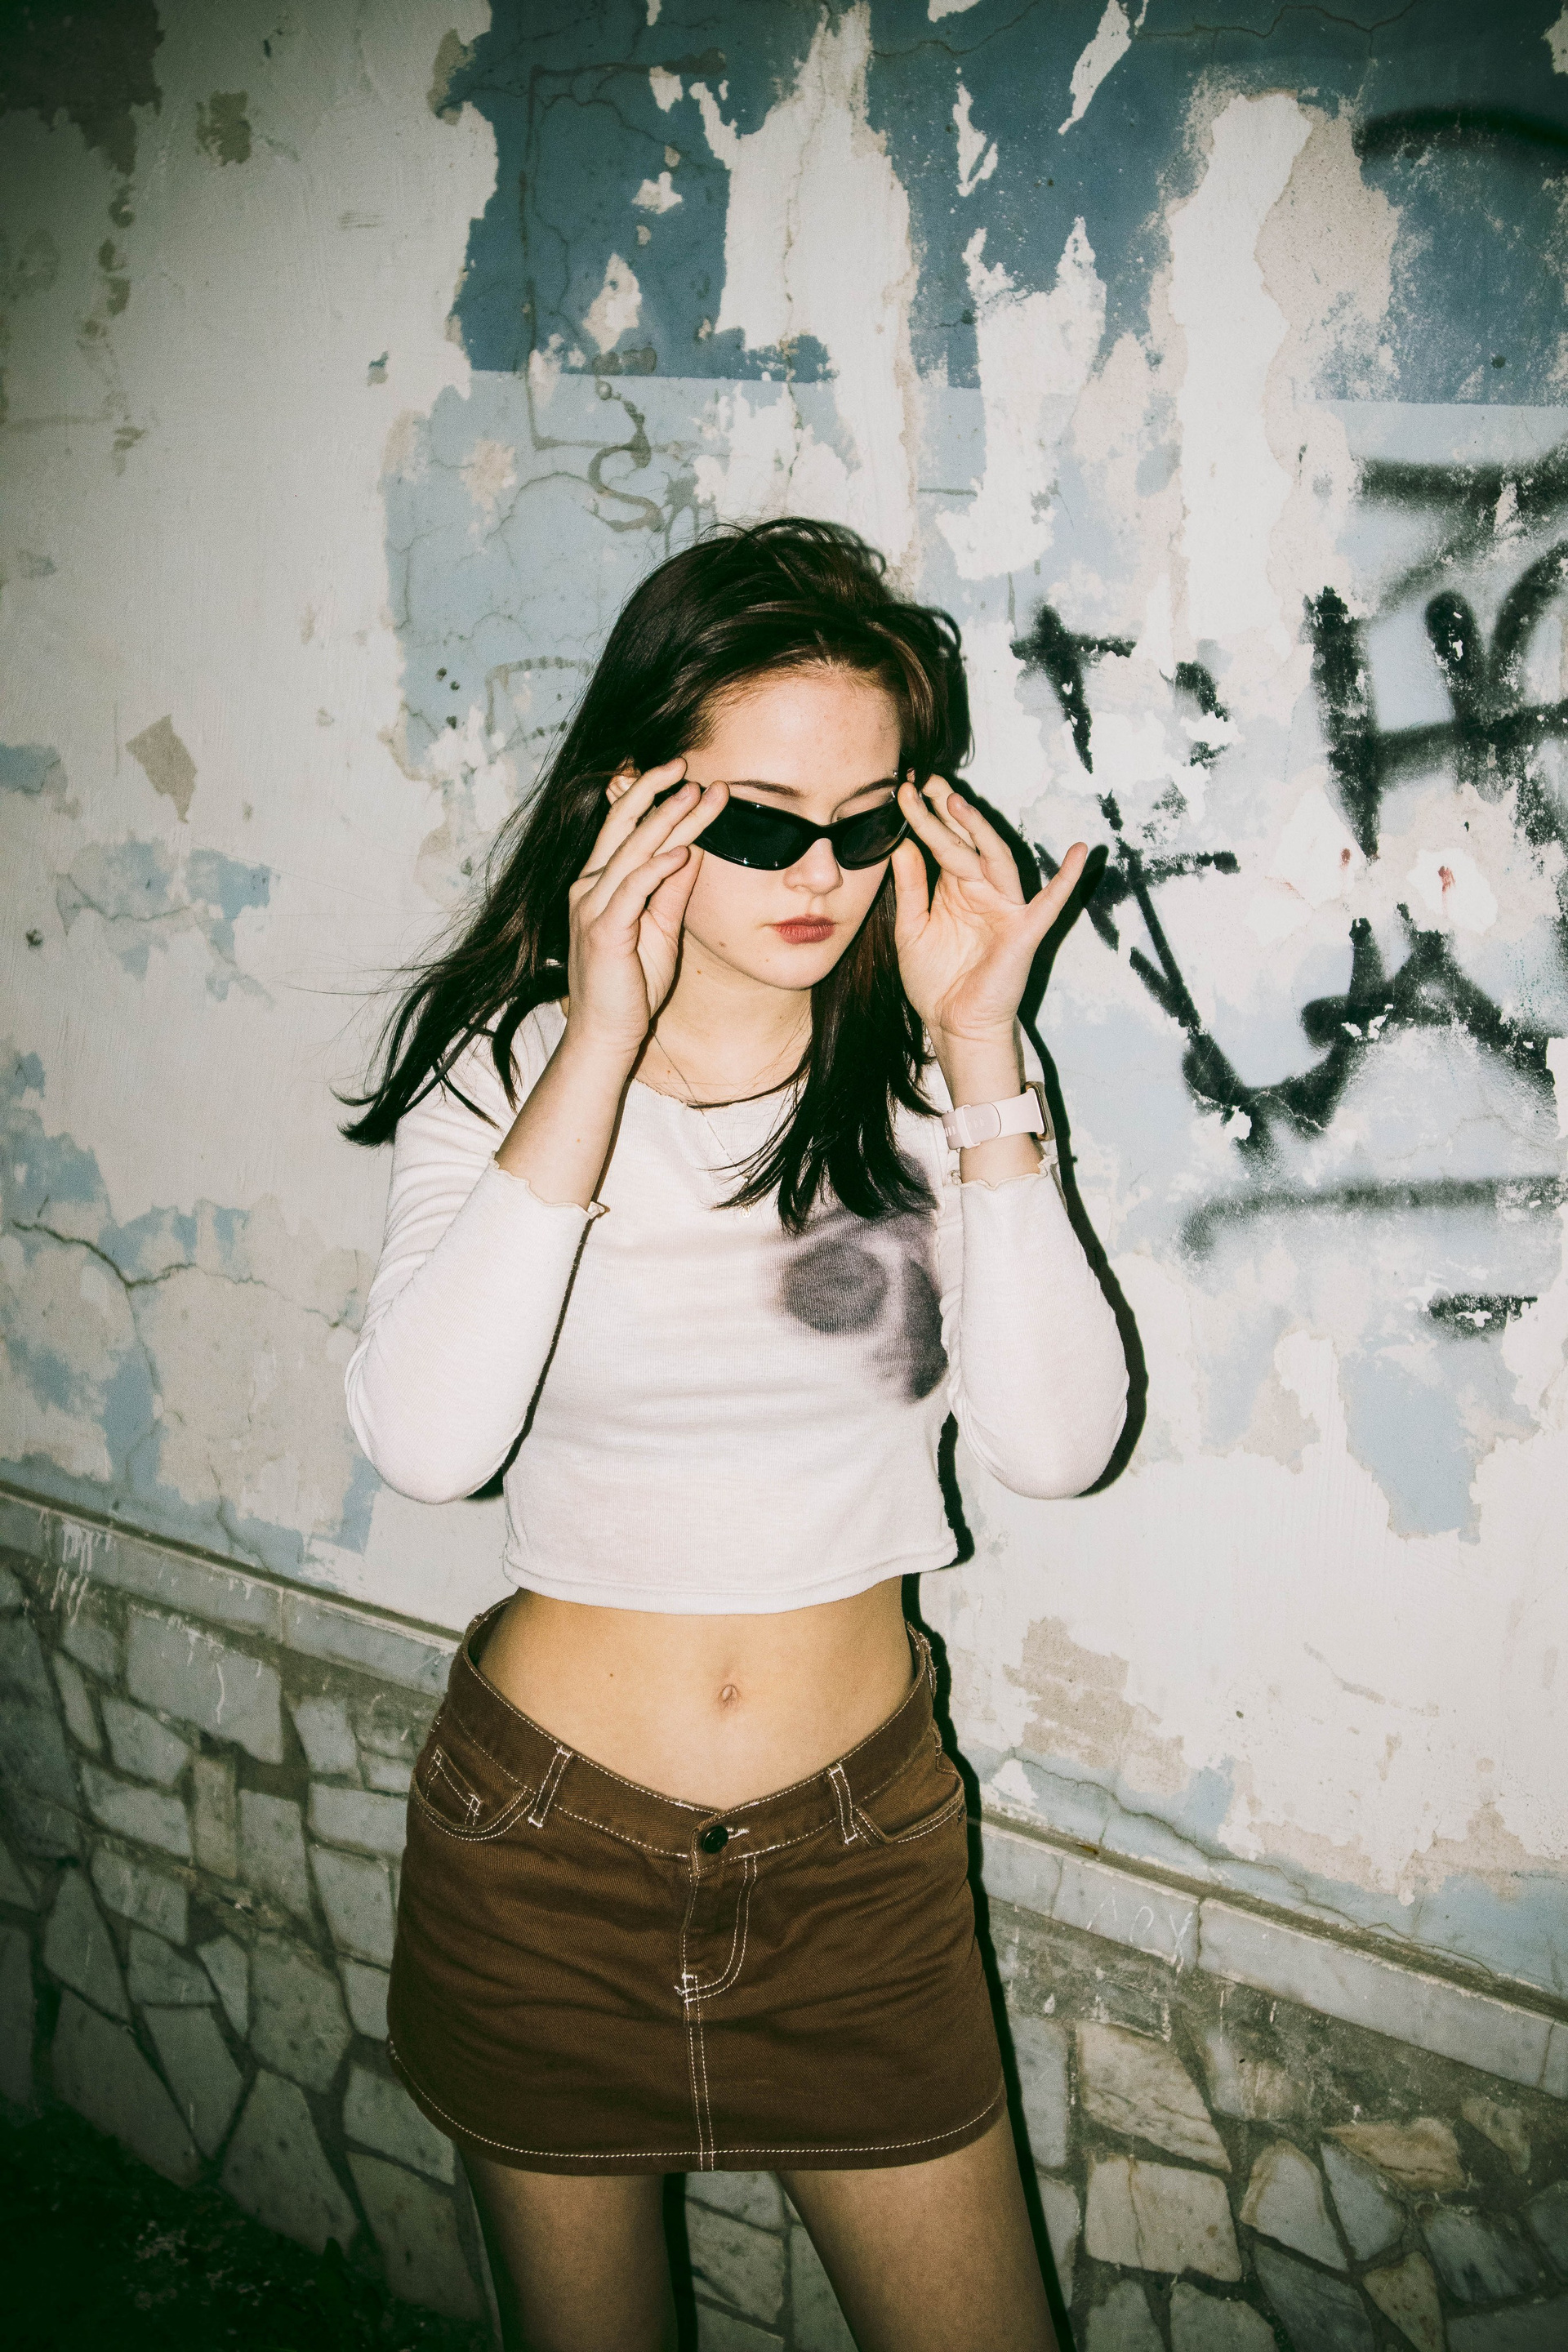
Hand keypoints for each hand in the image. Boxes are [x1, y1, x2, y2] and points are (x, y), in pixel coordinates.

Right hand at [564, 760, 728, 1063]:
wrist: (607, 1034)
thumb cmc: (631, 986)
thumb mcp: (660, 929)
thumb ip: (671, 891)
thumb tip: (693, 851)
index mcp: (600, 884)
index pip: (629, 831)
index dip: (657, 801)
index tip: (691, 780)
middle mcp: (590, 887)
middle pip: (625, 828)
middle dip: (657, 793)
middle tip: (689, 766)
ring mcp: (592, 907)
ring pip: (632, 852)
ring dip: (666, 821)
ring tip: (696, 795)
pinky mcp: (603, 931)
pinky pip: (632, 890)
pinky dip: (658, 868)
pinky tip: (683, 850)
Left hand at [891, 779, 1087, 1050]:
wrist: (954, 1025)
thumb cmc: (935, 981)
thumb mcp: (911, 928)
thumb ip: (910, 888)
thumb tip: (902, 844)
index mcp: (955, 890)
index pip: (940, 845)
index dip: (923, 819)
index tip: (903, 792)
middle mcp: (981, 892)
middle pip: (967, 843)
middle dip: (948, 812)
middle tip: (927, 782)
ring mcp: (1005, 908)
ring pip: (995, 859)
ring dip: (978, 830)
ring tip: (956, 803)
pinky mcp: (1024, 931)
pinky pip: (1050, 902)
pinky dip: (1068, 879)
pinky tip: (1080, 852)